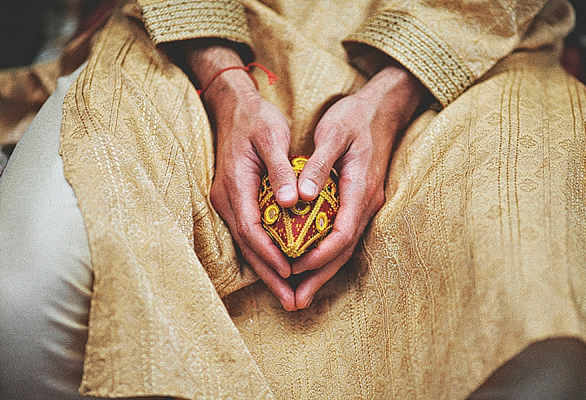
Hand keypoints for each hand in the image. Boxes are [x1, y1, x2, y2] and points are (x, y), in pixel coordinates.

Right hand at [186, 42, 299, 309]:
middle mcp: (227, 198)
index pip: (252, 230)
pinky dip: (263, 253)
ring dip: (266, 269)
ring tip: (287, 293)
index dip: (270, 255)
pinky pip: (249, 233)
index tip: (291, 273)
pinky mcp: (235, 200)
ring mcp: (228, 200)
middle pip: (247, 246)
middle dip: (269, 275)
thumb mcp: (273, 138)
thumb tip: (291, 203)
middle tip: (291, 301)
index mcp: (236, 185)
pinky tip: (278, 265)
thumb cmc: (258, 120)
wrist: (235, 107)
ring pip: (247, 244)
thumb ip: (281, 171)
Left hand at [291, 65, 425, 308]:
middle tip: (296, 301)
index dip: (320, 255)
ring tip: (301, 292)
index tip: (295, 268)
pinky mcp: (359, 200)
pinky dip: (327, 252)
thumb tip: (301, 196)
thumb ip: (318, 164)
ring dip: (323, 271)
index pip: (342, 233)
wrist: (381, 108)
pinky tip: (311, 262)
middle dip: (320, 276)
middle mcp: (366, 201)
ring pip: (345, 246)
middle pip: (344, 250)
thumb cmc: (354, 117)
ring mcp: (365, 202)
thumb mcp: (334, 133)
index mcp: (359, 187)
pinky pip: (343, 234)